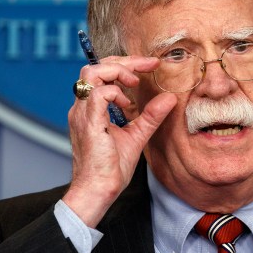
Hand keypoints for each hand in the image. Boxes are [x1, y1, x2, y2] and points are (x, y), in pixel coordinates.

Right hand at [62, 55, 176, 226]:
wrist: (98, 191)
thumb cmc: (111, 169)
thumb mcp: (137, 136)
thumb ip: (151, 116)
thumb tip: (169, 98)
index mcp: (90, 109)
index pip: (102, 73)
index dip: (126, 63)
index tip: (150, 65)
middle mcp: (82, 107)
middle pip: (94, 66)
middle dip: (123, 61)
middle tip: (147, 65)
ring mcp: (82, 114)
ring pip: (91, 73)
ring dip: (117, 71)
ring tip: (134, 83)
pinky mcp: (88, 123)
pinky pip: (98, 94)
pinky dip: (115, 92)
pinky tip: (126, 105)